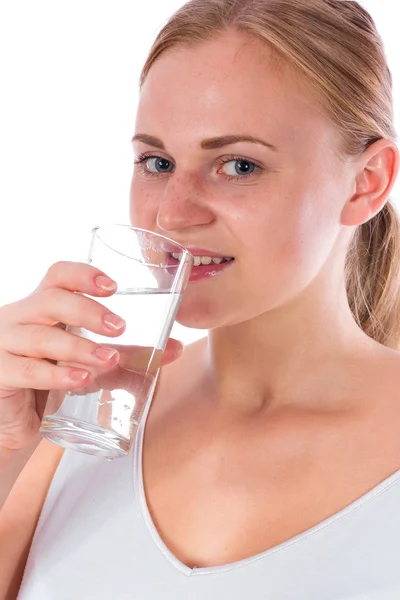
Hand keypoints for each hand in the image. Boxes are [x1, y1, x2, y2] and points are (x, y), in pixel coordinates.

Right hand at [0, 261, 182, 450]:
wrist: (13, 420)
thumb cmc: (51, 380)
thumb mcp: (89, 362)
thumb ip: (127, 354)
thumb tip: (175, 348)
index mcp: (43, 305)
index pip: (58, 275)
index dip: (84, 274)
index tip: (114, 286)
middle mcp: (20, 317)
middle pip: (50, 299)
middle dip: (87, 311)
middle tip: (120, 327)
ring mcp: (5, 343)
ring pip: (40, 336)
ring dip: (78, 347)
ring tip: (109, 359)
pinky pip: (27, 370)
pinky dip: (56, 375)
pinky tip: (81, 380)